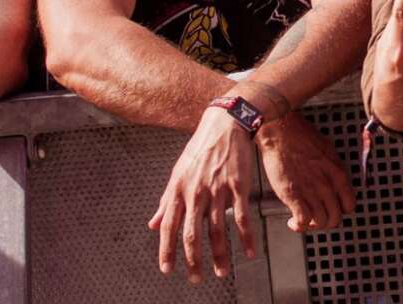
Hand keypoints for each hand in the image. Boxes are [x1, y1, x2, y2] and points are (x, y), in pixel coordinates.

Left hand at [149, 106, 256, 282]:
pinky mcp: (239, 185)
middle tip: (196, 279)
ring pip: (218, 230)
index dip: (167, 251)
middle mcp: (196, 192)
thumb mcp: (177, 173)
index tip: (168, 270)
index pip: (169, 227)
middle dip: (193, 261)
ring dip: (220, 255)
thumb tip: (152, 225)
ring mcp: (218, 189)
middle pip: (193, 234)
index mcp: (178, 190)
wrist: (226, 123)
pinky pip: (242, 217)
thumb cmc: (200, 148)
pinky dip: (247, 238)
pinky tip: (250, 252)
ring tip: (222, 272)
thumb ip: (166, 202)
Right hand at [256, 114, 354, 232]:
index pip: (350, 205)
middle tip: (316, 220)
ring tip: (303, 221)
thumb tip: (333, 183)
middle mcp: (327, 184)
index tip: (332, 210)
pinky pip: (303, 220)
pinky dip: (299, 226)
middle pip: (335, 217)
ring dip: (312, 226)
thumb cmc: (301, 137)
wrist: (281, 131)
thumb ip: (332, 171)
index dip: (340, 211)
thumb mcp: (328, 152)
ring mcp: (311, 191)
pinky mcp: (293, 195)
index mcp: (338, 173)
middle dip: (326, 222)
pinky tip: (293, 222)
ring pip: (320, 222)